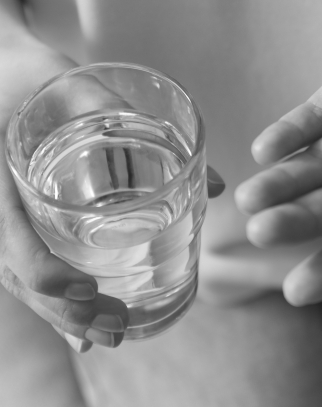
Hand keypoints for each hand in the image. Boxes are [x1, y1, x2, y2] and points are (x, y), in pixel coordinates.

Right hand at [0, 36, 224, 351]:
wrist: (1, 72)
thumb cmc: (37, 78)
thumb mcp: (82, 92)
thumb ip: (144, 132)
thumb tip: (216, 185)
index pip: (9, 236)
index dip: (42, 270)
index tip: (86, 289)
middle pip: (16, 272)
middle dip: (63, 309)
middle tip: (116, 330)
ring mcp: (1, 215)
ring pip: (19, 278)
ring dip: (62, 313)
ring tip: (110, 334)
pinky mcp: (15, 219)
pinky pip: (25, 264)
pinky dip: (53, 297)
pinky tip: (84, 321)